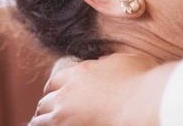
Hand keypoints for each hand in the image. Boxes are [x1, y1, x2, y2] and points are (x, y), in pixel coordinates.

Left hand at [29, 53, 176, 125]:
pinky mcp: (66, 125)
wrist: (142, 103)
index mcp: (81, 72)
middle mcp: (68, 90)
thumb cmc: (142, 83)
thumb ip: (109, 62)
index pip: (57, 80)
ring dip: (41, 119)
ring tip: (40, 123)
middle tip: (47, 111)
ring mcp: (65, 110)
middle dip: (47, 104)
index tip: (56, 94)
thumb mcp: (126, 62)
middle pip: (46, 98)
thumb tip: (101, 63)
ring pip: (41, 114)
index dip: (55, 88)